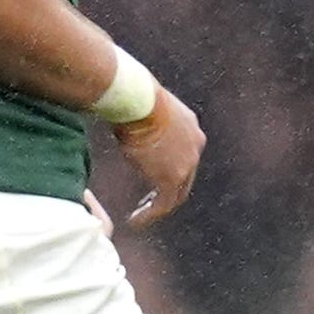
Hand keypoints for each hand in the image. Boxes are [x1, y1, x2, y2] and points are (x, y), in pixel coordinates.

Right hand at [112, 85, 204, 226]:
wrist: (137, 99)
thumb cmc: (130, 93)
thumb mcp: (142, 105)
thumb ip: (140, 118)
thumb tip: (118, 111)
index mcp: (189, 125)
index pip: (184, 152)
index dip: (168, 166)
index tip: (150, 175)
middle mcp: (195, 144)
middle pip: (185, 175)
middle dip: (167, 190)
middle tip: (148, 203)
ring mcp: (188, 162)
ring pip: (177, 193)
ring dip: (158, 207)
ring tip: (139, 217)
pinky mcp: (174, 177)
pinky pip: (164, 203)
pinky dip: (150, 214)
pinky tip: (134, 221)